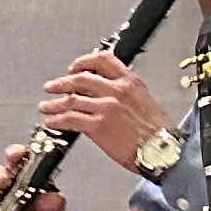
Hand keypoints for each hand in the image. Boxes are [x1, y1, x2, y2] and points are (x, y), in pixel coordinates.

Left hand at [36, 49, 173, 172]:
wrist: (164, 150)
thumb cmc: (158, 132)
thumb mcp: (144, 101)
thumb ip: (124, 93)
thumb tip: (104, 93)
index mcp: (129, 82)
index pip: (102, 61)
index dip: (83, 62)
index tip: (73, 68)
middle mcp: (116, 91)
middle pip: (80, 79)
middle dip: (61, 83)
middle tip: (51, 87)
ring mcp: (106, 108)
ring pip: (71, 100)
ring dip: (54, 104)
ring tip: (46, 108)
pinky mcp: (98, 126)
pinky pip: (70, 120)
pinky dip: (57, 121)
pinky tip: (52, 123)